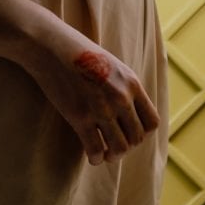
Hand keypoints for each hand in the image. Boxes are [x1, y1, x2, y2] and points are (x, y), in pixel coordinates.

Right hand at [22, 18, 159, 167]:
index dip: (143, 133)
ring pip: (120, 148)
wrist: (52, 46)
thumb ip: (125, 88)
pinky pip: (95, 150)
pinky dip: (95, 158)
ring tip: (106, 154)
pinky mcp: (80, 117)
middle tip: (115, 146)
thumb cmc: (80, 55)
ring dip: (113, 156)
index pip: (152, 122)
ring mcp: (101, 108)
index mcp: (132, 83)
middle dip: (127, 146)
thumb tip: (131, 113)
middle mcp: (121, 97)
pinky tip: (92, 156)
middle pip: (137, 138)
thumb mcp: (113, 65)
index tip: (130, 132)